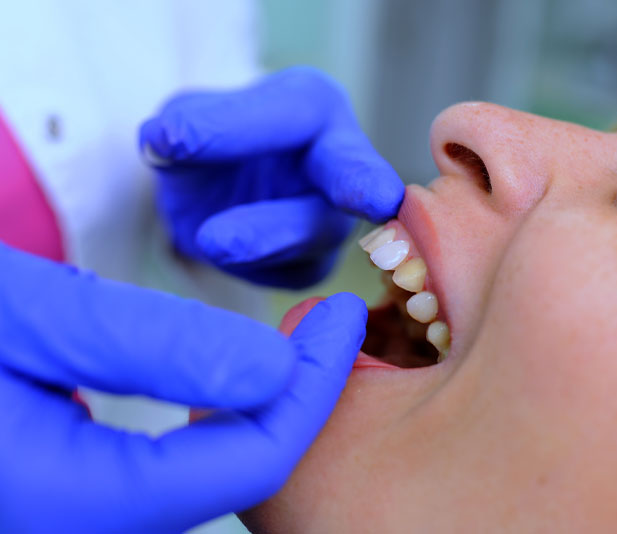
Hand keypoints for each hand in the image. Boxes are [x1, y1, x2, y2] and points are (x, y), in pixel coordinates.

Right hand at [0, 244, 366, 532]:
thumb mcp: (23, 314)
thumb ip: (148, 345)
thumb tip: (272, 370)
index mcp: (66, 503)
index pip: (246, 463)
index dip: (312, 386)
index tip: (343, 315)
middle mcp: (75, 528)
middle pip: (231, 476)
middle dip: (294, 400)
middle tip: (326, 325)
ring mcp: (74, 516)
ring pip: (201, 476)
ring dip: (256, 408)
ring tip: (294, 340)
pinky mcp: (67, 498)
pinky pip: (163, 471)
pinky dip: (209, 421)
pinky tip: (223, 375)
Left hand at [139, 66, 404, 288]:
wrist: (211, 194)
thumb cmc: (207, 142)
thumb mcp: (183, 120)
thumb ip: (181, 128)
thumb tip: (163, 140)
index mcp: (313, 106)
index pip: (288, 111)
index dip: (234, 127)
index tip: (171, 138)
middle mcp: (341, 159)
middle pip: (357, 173)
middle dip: (365, 184)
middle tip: (378, 197)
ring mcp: (335, 218)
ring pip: (316, 233)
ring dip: (263, 238)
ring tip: (211, 239)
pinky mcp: (316, 265)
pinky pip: (291, 272)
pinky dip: (250, 264)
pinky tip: (222, 249)